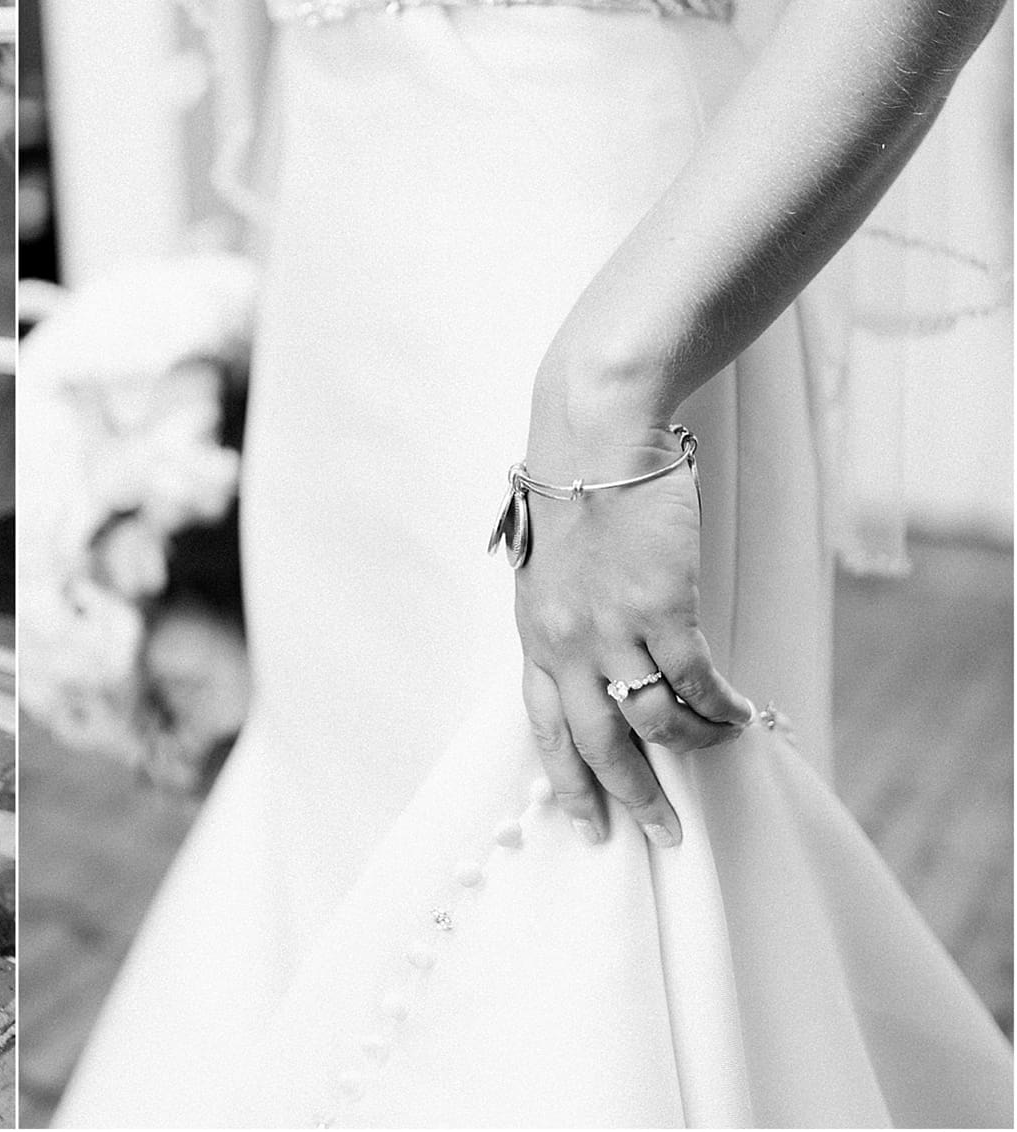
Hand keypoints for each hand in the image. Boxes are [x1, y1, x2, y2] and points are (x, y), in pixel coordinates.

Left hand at [514, 407, 753, 849]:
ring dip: (691, 745)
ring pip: (653, 719)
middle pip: (596, 744)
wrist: (595, 439)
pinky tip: (738, 716)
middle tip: (664, 832)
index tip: (588, 827)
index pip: (545, 731)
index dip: (568, 784)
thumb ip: (565, 628)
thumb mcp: (548, 574)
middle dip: (632, 797)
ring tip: (716, 748)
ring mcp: (610, 628)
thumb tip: (599, 679)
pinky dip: (720, 708)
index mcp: (533, 638)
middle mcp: (565, 643)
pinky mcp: (660, 606)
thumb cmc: (575, 499)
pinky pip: (695, 680)